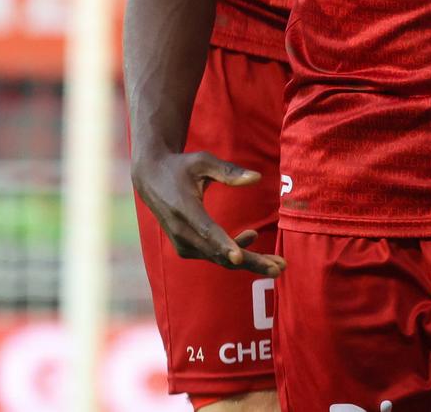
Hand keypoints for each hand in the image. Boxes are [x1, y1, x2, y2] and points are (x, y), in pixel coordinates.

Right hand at [131, 151, 285, 276]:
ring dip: (249, 262)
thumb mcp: (203, 162)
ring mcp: (182, 243)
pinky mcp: (186, 248)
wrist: (151, 180)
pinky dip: (235, 252)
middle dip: (250, 262)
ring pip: (219, 258)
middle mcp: (181, 231)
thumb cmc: (181, 167)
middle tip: (278, 268)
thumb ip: (229, 171)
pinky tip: (252, 236)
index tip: (239, 257)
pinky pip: (214, 255)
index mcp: (184, 209)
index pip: (206, 231)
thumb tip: (257, 177)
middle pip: (218, 252)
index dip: (224, 245)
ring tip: (277, 264)